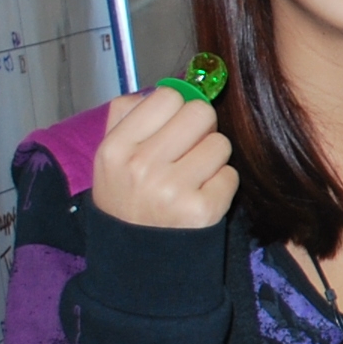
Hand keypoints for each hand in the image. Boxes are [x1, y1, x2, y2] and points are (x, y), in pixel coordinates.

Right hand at [87, 89, 235, 230]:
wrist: (137, 258)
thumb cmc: (128, 196)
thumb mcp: (111, 156)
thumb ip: (131, 114)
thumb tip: (177, 85)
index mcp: (115, 148)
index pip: (168, 97)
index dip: (178, 107)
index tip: (173, 125)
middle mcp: (141, 167)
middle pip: (201, 113)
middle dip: (202, 128)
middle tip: (189, 148)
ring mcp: (172, 190)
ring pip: (220, 144)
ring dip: (213, 158)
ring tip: (192, 176)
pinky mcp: (202, 210)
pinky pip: (231, 175)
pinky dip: (221, 184)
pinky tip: (200, 196)